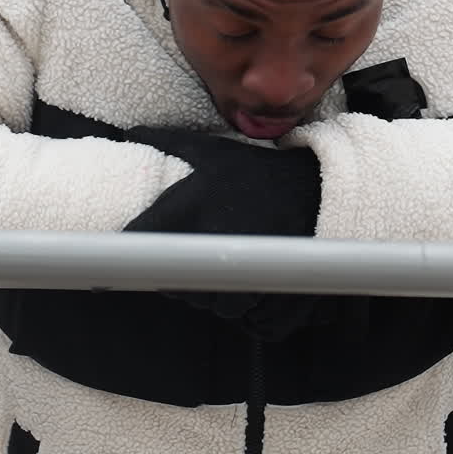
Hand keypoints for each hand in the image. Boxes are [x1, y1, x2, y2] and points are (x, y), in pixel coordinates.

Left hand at [123, 127, 321, 340]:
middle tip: (204, 255)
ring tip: (234, 267)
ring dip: (219, 295)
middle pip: (178, 287)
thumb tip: (132, 132)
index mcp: (188, 211)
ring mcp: (246, 275)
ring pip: (215, 307)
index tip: (155, 249)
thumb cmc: (259, 174)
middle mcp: (212, 245)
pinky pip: (251, 321)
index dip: (145, 251)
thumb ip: (169, 143)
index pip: (141, 246)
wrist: (320, 188)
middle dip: (185, 277)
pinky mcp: (274, 296)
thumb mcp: (213, 153)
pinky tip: (259, 282)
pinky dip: (252, 310)